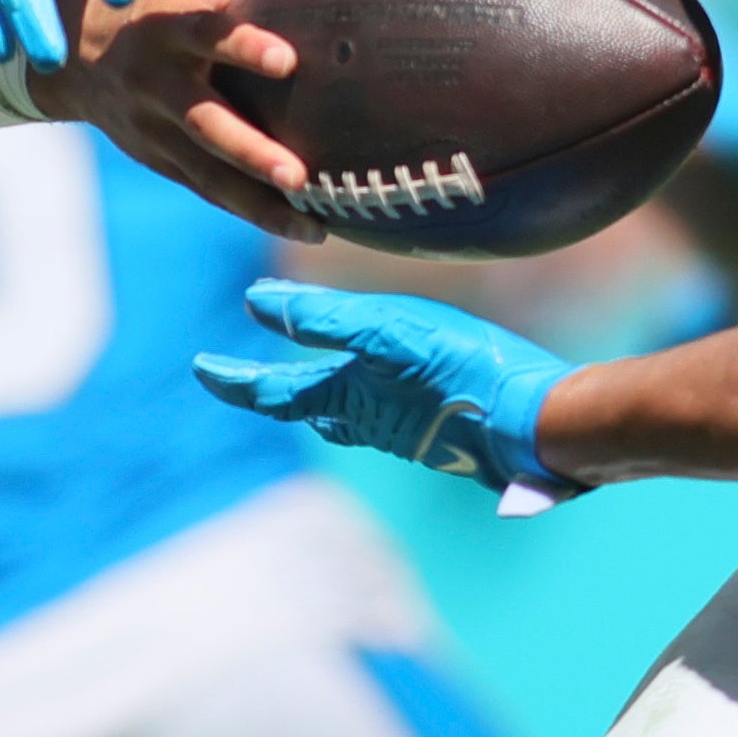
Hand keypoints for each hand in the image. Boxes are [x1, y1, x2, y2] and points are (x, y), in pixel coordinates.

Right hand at [39, 0, 332, 238]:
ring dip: (257, 200)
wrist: (70, 46)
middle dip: (249, 150)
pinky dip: (251, 211)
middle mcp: (160, 81)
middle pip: (204, 122)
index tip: (287, 60)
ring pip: (207, 171)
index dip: (242, 46)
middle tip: (298, 174)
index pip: (207, 34)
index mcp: (173, 25)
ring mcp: (156, 128)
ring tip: (311, 221)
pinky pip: (208, 191)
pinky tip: (301, 225)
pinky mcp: (162, 159)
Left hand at [193, 278, 580, 506]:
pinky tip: (391, 385)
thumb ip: (320, 318)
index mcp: (347, 400)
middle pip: (307, 408)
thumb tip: (253, 305)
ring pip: (348, 414)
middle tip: (243, 379)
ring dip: (320, 395)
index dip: (231, 380)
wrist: (538, 424)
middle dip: (272, 393)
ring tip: (309, 381)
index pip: (271, 393)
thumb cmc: (460, 369)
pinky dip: (370, 395)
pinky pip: (389, 412)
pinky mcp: (443, 428)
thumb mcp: (385, 330)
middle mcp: (372, 424)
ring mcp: (409, 431)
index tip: (199, 368)